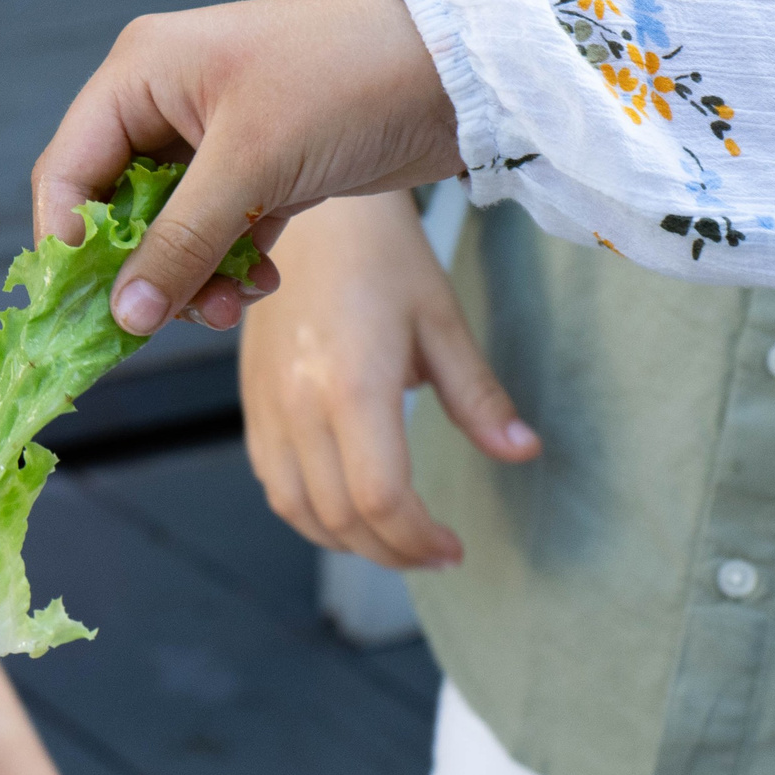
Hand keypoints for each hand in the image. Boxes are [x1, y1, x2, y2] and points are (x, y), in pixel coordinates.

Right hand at [32, 0, 465, 335]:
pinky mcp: (259, 166)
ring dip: (192, 276)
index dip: (69, 241)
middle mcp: (165, 100)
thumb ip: (180, 244)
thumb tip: (123, 317)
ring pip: (168, 229)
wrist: (462, 70)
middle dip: (142, 268)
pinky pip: (216, 231)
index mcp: (142, 74)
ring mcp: (213, 136)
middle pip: (114, 207)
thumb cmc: (345, 83)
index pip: (66, 170)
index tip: (91, 304)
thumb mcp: (253, 164)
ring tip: (231, 306)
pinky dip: (231, 264)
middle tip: (166, 318)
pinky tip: (263, 283)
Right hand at [239, 195, 536, 568]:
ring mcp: (268, 407)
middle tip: (435, 553)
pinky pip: (273, 483)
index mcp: (352, 385)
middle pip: (339, 516)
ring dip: (349, 542)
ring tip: (395, 541)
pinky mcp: (252, 404)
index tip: (453, 547)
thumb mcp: (442, 321)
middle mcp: (300, 405)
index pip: (379, 497)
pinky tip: (348, 511)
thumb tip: (523, 452)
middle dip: (392, 551)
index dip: (417, 538)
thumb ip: (479, 397)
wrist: (310, 221)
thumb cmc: (382, 258)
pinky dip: (309, 515)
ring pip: (298, 510)